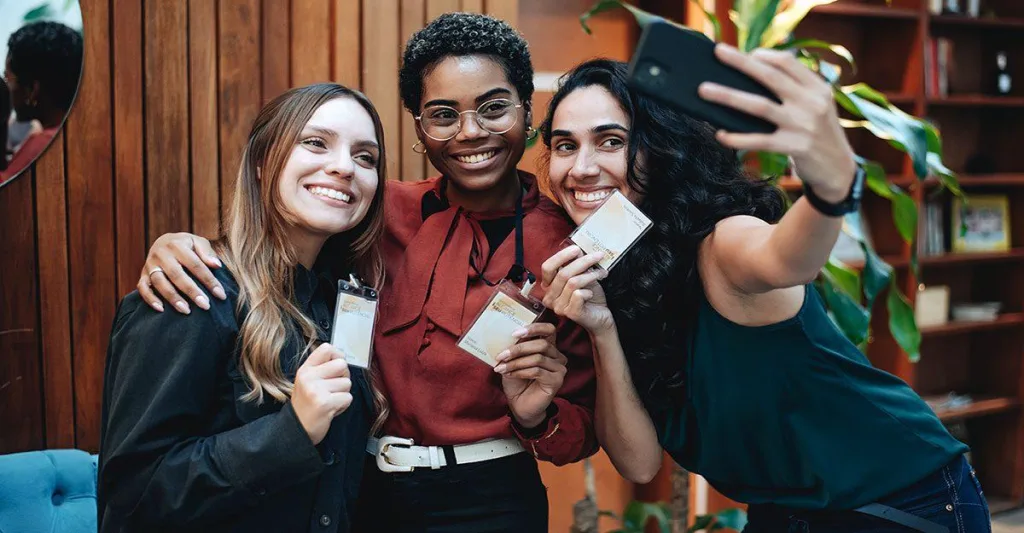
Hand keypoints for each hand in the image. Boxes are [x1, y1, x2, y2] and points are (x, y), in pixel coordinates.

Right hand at [137, 233, 224, 313]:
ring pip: (160, 283)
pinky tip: (161, 309)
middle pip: (177, 275)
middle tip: (205, 305)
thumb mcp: (198, 242)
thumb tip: (217, 265)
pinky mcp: (143, 274)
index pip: (195, 264)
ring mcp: (150, 265)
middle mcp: (161, 254)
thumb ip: (207, 252)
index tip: (220, 295)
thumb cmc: (186, 245)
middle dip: (192, 291)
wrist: (163, 241)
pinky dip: (150, 299)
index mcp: (177, 245)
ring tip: (187, 310)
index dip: (209, 280)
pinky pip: (142, 288)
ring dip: (173, 298)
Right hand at [291, 344, 352, 444]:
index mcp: (305, 369)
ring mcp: (316, 390)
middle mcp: (309, 377)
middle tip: (333, 388)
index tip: (336, 368)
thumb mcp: (307, 381)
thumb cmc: (307, 404)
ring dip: (342, 394)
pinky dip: (343, 405)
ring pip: (347, 383)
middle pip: (342, 364)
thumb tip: (342, 357)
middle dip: (343, 377)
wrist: (297, 429)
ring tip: (330, 400)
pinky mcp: (325, 403)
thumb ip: (322, 367)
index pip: (327, 348)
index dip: (338, 356)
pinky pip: (348, 398)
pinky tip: (331, 409)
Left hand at [495, 322, 567, 428]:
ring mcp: (559, 369)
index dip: (534, 327)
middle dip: (518, 349)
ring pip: (538, 358)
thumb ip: (514, 348)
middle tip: (501, 355)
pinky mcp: (557, 381)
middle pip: (542, 344)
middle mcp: (557, 356)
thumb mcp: (513, 361)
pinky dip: (521, 372)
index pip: (549, 329)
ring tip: (501, 367)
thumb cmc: (517, 381)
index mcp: (549, 347)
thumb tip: (504, 336)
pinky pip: (537, 371)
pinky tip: (510, 374)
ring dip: (516, 362)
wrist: (520, 405)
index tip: (514, 333)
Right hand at [540, 245, 613, 333]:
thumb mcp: (582, 275)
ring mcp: (559, 307)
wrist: (601, 316)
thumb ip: (576, 263)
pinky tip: (592, 294)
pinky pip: (578, 295)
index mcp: (549, 286)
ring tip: (601, 273)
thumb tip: (577, 249)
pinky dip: (588, 291)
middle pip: (563, 273)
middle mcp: (550, 297)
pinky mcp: (570, 313)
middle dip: (583, 262)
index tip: (577, 249)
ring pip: (572, 283)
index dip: (561, 256)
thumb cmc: (590, 295)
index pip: (547, 267)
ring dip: (590, 275)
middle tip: (598, 256)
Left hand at [699, 43, 856, 201]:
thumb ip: (796, 89)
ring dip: (728, 96)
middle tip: (718, 52)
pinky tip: (721, 134)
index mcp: (818, 88)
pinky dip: (738, 138)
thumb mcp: (817, 105)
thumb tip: (757, 70)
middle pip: (770, 77)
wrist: (839, 169)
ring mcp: (803, 125)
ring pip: (759, 106)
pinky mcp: (794, 147)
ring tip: (704, 90)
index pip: (787, 62)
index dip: (763, 56)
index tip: (744, 55)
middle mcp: (812, 103)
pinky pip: (759, 140)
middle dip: (742, 63)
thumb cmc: (819, 133)